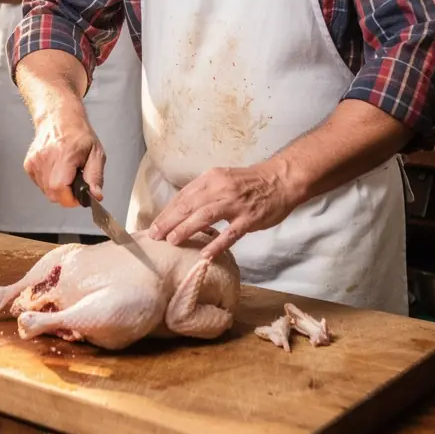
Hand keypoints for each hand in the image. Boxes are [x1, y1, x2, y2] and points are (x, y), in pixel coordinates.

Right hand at [24, 105, 106, 207]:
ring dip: (57, 188)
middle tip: (74, 181)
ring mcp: (35, 161)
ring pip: (46, 191)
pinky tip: (56, 170)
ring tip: (65, 172)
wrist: (58, 118)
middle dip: (66, 194)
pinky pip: (39, 184)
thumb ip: (96, 176)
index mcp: (64, 154)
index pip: (60, 188)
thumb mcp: (96, 153)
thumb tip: (95, 195)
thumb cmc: (78, 134)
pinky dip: (48, 182)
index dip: (71, 198)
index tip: (79, 194)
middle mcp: (46, 158)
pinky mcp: (28, 164)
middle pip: (52, 194)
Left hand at [147, 164, 294, 260]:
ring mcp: (235, 204)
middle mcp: (220, 188)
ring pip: (205, 216)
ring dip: (186, 228)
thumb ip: (204, 193)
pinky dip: (217, 244)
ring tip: (172, 241)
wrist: (280, 179)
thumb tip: (182, 210)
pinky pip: (230, 233)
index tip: (154, 225)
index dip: (167, 211)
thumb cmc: (249, 182)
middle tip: (154, 235)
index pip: (183, 196)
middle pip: (189, 205)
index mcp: (211, 178)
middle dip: (169, 221)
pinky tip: (205, 255)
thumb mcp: (222, 179)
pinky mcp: (249, 218)